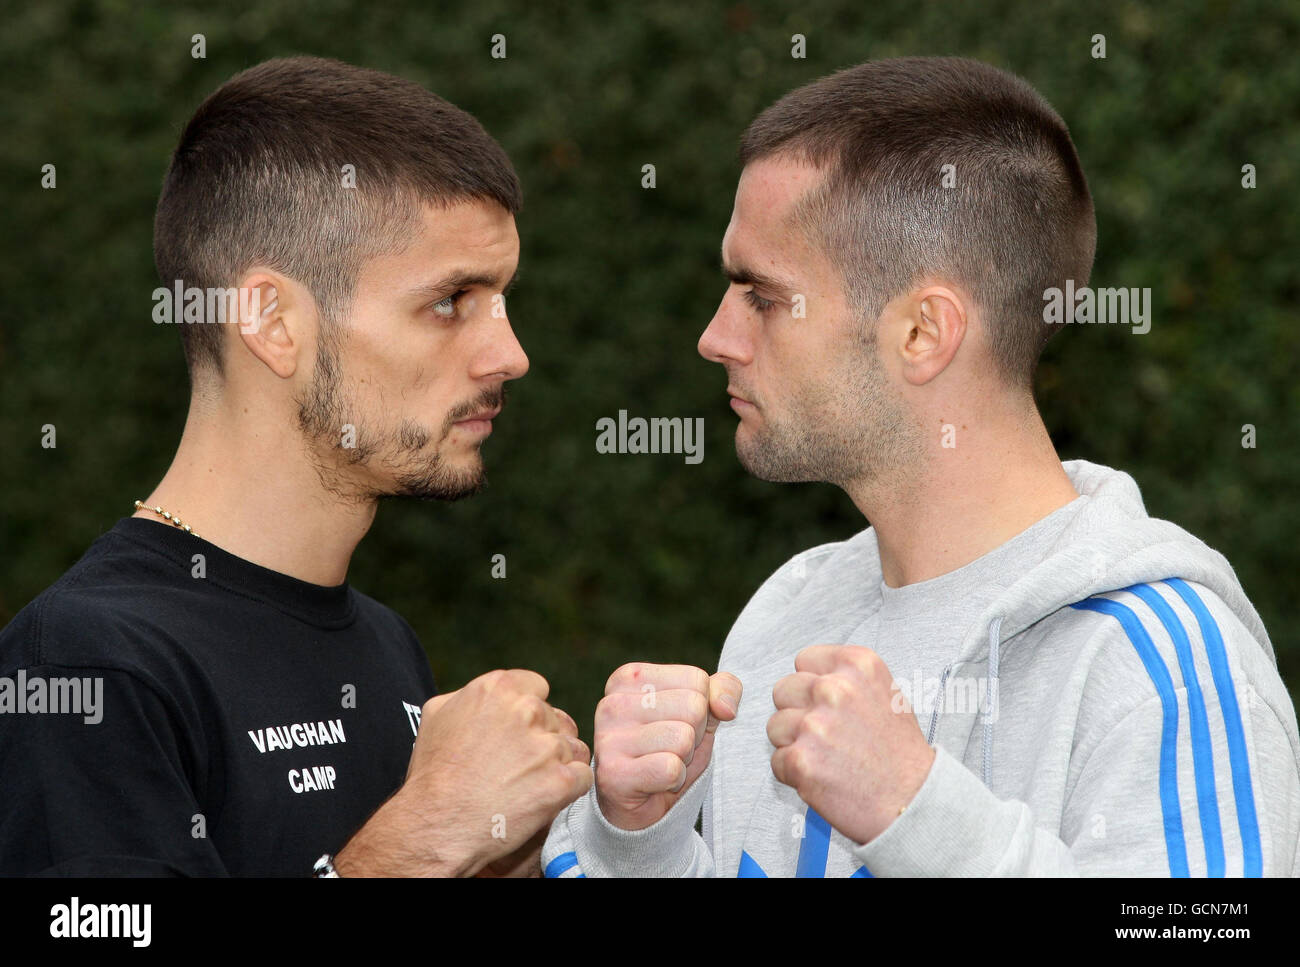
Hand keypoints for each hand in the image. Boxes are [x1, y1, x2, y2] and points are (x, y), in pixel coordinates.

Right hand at [335, 669, 590, 875]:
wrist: (437, 825)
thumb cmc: (433, 774)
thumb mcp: (438, 715)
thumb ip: (469, 695)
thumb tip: (488, 695)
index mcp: (499, 688)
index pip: (537, 688)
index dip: (529, 713)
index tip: (518, 733)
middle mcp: (527, 710)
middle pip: (556, 718)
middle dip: (543, 739)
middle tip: (519, 765)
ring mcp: (547, 746)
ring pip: (573, 746)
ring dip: (558, 763)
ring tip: (529, 784)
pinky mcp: (562, 780)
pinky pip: (583, 775)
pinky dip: (569, 788)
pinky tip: (544, 798)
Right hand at [593, 663, 741, 830]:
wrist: (643, 807)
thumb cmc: (671, 750)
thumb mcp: (703, 713)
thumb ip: (723, 690)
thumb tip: (726, 708)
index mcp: (629, 677)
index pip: (696, 680)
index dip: (700, 709)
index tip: (675, 723)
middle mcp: (612, 702)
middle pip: (693, 706)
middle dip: (694, 734)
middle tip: (669, 749)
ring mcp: (608, 737)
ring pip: (683, 738)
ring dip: (683, 758)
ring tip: (661, 763)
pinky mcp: (612, 773)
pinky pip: (671, 768)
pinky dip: (674, 780)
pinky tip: (655, 782)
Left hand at [768, 645, 934, 844]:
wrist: (913, 801)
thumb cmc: (901, 754)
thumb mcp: (887, 694)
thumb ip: (847, 680)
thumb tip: (811, 677)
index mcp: (858, 666)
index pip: (805, 660)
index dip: (813, 685)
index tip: (826, 705)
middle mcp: (835, 689)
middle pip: (784, 689)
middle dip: (797, 712)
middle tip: (825, 736)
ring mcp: (815, 724)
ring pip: (775, 726)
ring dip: (794, 744)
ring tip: (827, 758)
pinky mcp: (801, 760)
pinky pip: (777, 761)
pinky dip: (794, 774)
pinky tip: (823, 777)